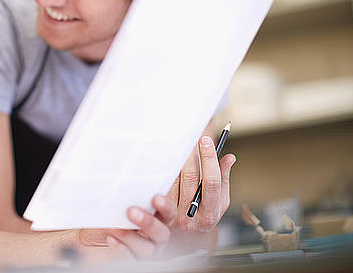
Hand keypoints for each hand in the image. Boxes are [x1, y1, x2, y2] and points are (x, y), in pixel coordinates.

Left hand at [165, 135, 235, 254]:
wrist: (183, 245)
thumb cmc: (202, 219)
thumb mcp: (218, 205)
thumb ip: (224, 180)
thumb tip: (229, 157)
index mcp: (209, 214)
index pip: (211, 182)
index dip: (209, 160)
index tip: (205, 140)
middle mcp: (190, 218)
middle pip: (189, 178)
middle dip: (190, 155)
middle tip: (188, 137)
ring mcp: (171, 219)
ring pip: (171, 181)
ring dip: (173, 163)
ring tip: (173, 148)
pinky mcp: (154, 218)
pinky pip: (156, 191)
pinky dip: (158, 178)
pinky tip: (160, 163)